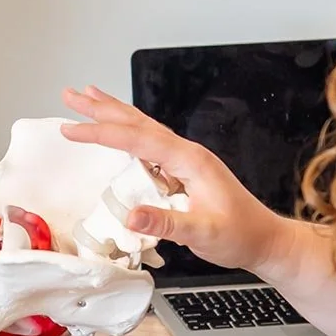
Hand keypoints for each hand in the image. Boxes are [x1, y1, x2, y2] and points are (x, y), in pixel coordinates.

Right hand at [60, 85, 288, 273]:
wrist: (265, 239)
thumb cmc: (240, 235)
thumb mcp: (203, 233)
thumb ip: (167, 224)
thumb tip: (130, 216)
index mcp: (190, 160)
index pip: (137, 139)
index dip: (101, 132)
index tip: (71, 129)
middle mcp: (186, 153)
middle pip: (137, 122)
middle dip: (101, 107)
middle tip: (70, 95)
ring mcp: (185, 160)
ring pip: (142, 128)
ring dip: (113, 114)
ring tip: (88, 98)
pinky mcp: (182, 170)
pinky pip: (148, 144)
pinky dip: (127, 132)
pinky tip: (118, 132)